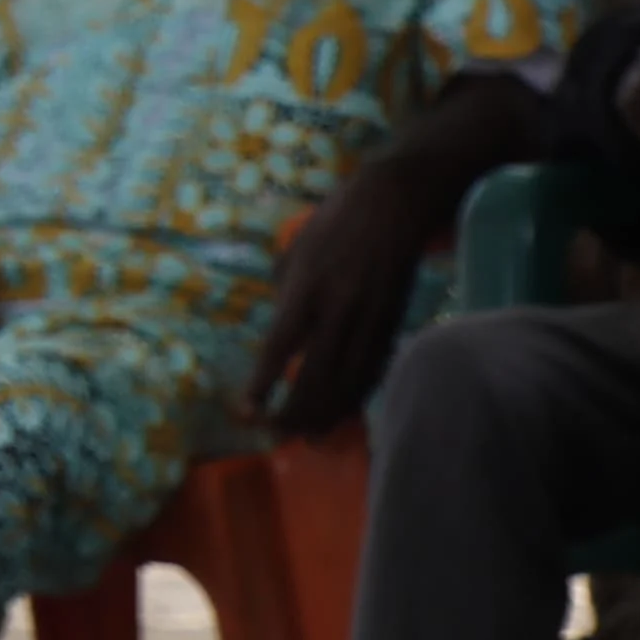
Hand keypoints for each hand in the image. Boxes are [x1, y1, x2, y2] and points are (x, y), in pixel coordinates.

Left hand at [248, 169, 435, 436]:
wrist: (394, 203)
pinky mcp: (394, 322)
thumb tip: (282, 337)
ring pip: (348, 382)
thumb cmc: (333, 223)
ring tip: (304, 436)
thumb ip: (286, 297)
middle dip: (292, 412)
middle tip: (272, 433)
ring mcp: (371, 319)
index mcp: (306, 289)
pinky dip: (355, 396)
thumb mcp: (295, 254)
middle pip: (314, 376)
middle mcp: (339, 310)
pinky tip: (341, 412)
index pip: (278, 347)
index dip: (262, 383)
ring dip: (325, 414)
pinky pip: (372, 370)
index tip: (245, 409)